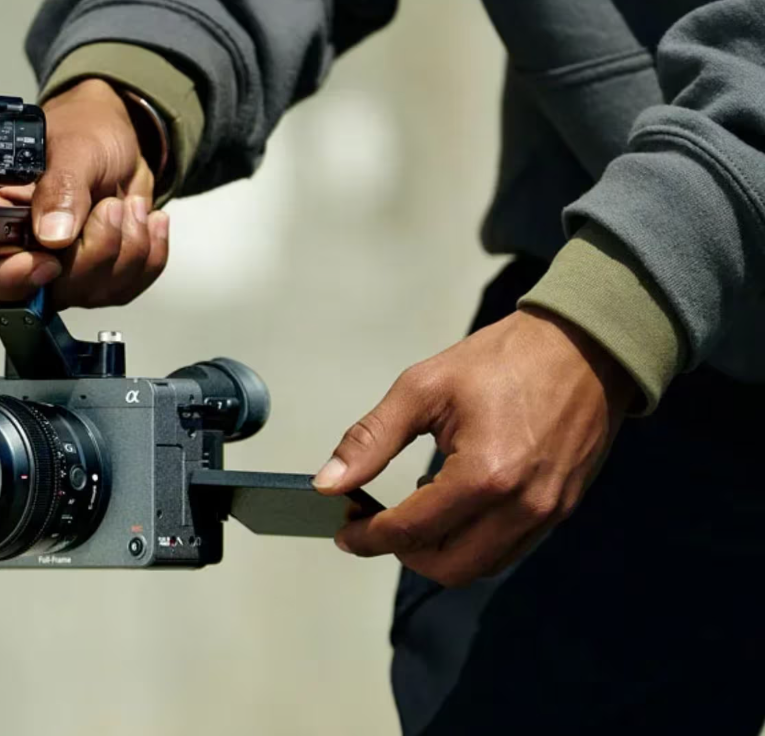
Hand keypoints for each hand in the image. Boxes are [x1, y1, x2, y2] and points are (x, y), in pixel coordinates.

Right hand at [0, 78, 169, 307]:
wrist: (122, 140)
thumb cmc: (86, 130)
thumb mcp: (73, 146)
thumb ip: (60, 187)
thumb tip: (51, 234)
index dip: (6, 278)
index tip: (49, 260)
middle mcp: (17, 251)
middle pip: (44, 291)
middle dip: (93, 251)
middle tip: (108, 206)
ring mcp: (56, 270)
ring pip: (91, 292)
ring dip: (127, 246)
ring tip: (126, 203)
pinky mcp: (94, 277)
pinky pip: (125, 288)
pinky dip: (147, 253)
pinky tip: (142, 220)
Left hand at [313, 307, 635, 586]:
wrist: (582, 345)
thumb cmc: (504, 359)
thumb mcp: (423, 388)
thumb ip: (371, 440)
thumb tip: (328, 483)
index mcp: (484, 475)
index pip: (412, 531)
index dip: (369, 537)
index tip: (344, 531)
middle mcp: (521, 505)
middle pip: (449, 567)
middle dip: (403, 553)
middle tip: (374, 525)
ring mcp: (548, 511)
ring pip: (481, 565)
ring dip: (439, 550)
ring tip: (414, 509)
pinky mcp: (562, 507)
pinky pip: (510, 547)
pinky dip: (473, 540)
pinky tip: (452, 501)